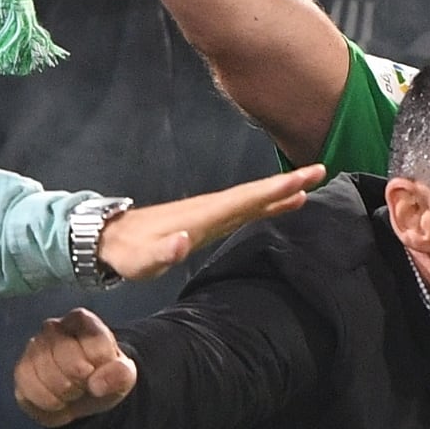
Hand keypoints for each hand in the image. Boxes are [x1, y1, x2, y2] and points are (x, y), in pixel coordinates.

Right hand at [15, 309, 137, 427]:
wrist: (86, 395)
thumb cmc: (105, 376)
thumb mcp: (124, 376)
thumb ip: (119, 374)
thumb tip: (97, 384)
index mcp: (81, 320)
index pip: (92, 340)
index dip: (100, 364)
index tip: (100, 371)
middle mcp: (53, 328)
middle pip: (64, 354)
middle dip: (79, 379)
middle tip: (84, 385)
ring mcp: (34, 349)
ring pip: (43, 371)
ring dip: (62, 392)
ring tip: (72, 394)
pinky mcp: (22, 371)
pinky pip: (27, 387)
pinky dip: (45, 402)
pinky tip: (57, 402)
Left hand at [94, 164, 325, 278]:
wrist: (109, 238)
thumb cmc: (126, 252)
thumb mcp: (140, 259)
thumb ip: (161, 252)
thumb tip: (185, 241)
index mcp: (201, 216)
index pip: (243, 199)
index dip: (272, 189)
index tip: (301, 178)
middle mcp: (210, 209)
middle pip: (255, 193)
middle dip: (286, 182)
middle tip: (320, 169)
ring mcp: (210, 213)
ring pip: (253, 199)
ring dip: (281, 191)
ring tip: (311, 184)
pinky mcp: (209, 221)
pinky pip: (246, 208)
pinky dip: (267, 202)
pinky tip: (282, 203)